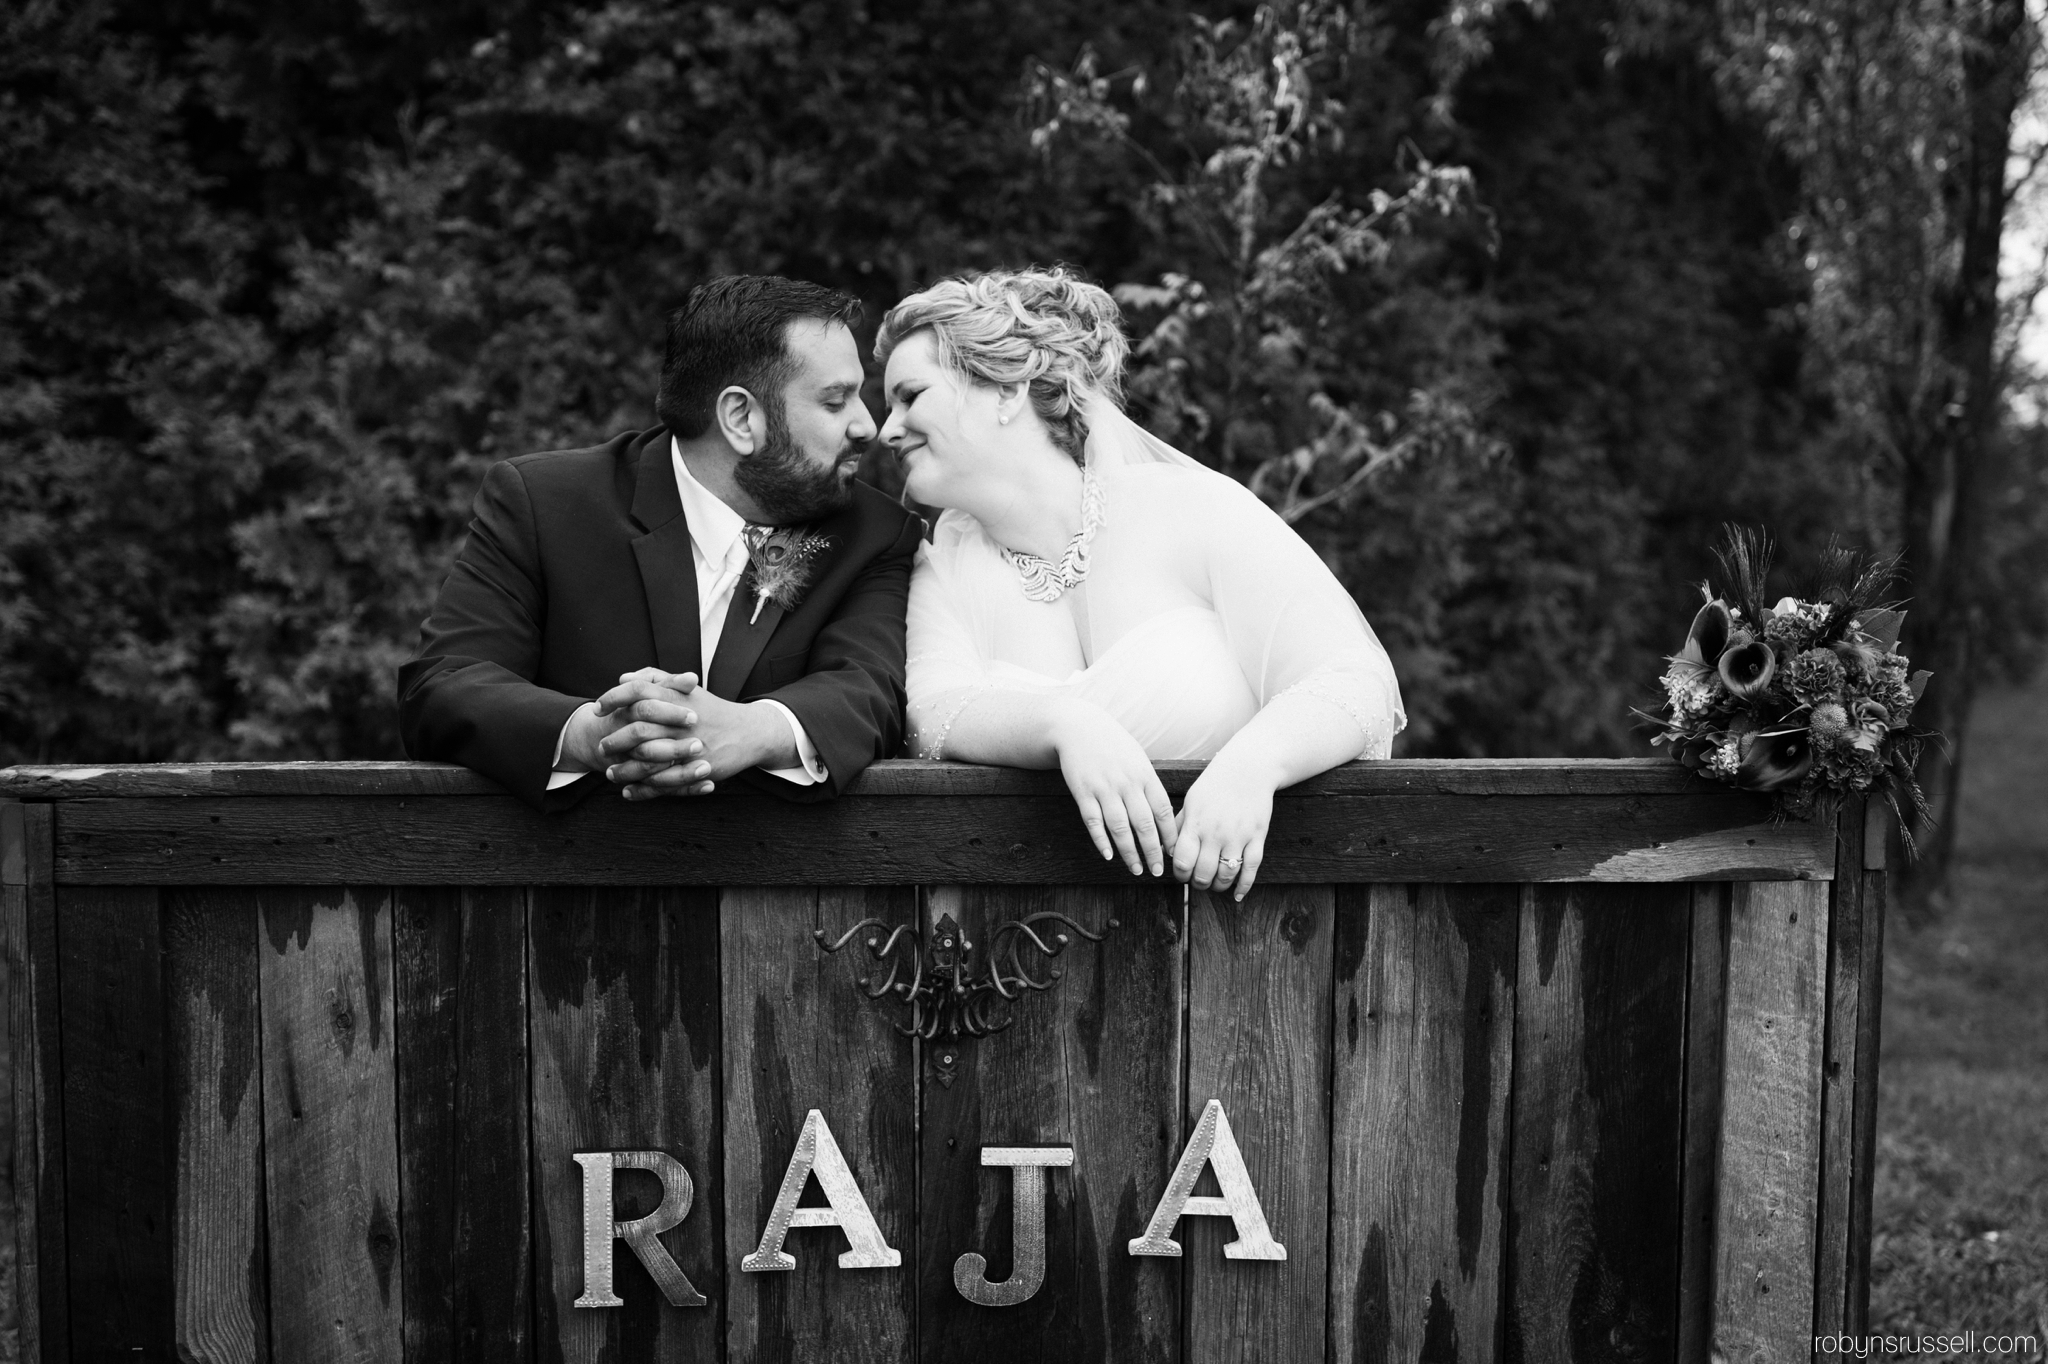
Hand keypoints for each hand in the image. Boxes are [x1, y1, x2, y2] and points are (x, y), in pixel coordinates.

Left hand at [598, 668, 788, 799]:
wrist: (749, 732)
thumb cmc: (713, 710)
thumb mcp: (687, 688)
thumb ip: (655, 678)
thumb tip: (624, 678)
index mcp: (677, 697)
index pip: (638, 691)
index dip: (613, 698)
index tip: (597, 709)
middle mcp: (681, 721)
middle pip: (638, 729)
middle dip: (615, 740)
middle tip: (602, 747)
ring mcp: (689, 747)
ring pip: (648, 760)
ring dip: (625, 770)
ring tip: (610, 773)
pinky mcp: (696, 769)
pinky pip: (664, 783)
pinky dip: (643, 790)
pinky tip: (629, 792)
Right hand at [1048, 701, 1175, 877]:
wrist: (1078, 727)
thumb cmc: (1113, 745)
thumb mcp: (1138, 759)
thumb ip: (1149, 784)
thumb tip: (1163, 815)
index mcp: (1144, 775)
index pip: (1162, 810)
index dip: (1170, 835)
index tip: (1174, 853)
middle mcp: (1127, 783)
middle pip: (1144, 824)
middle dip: (1152, 851)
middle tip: (1157, 871)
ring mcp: (1104, 788)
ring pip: (1119, 827)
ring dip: (1129, 852)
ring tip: (1136, 870)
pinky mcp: (1083, 792)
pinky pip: (1093, 821)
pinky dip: (1101, 840)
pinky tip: (1108, 855)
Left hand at [1171, 755, 1276, 901]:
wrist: (1248, 769)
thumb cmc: (1214, 786)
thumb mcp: (1191, 803)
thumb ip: (1178, 827)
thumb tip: (1166, 852)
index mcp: (1195, 824)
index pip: (1181, 860)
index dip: (1179, 874)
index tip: (1182, 874)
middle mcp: (1215, 832)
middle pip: (1203, 873)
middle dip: (1198, 884)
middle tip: (1199, 881)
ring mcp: (1238, 836)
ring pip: (1226, 874)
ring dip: (1218, 886)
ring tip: (1215, 885)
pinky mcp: (1257, 837)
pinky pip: (1251, 868)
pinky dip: (1244, 885)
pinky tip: (1237, 895)